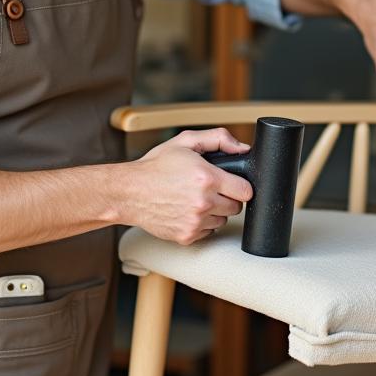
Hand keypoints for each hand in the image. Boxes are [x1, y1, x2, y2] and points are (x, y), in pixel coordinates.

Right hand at [122, 129, 252, 244]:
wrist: (129, 191)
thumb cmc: (156, 166)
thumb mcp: (186, 141)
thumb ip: (219, 139)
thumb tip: (243, 148)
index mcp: (207, 178)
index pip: (246, 191)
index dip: (240, 185)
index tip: (232, 183)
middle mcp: (203, 203)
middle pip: (236, 208)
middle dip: (227, 197)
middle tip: (210, 188)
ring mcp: (195, 222)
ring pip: (222, 220)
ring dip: (214, 211)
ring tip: (195, 198)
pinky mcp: (187, 236)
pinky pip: (207, 231)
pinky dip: (201, 223)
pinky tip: (186, 210)